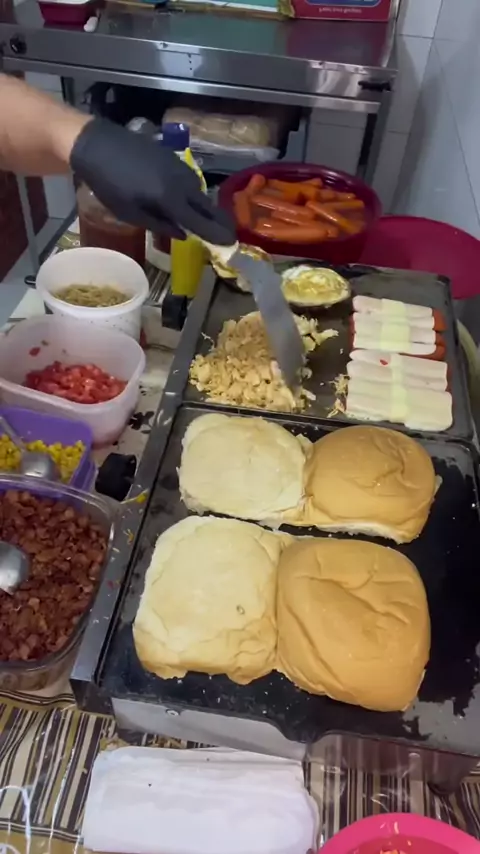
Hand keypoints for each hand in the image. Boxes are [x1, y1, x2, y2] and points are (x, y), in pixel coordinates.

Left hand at [70, 118, 235, 244]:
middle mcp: (180, 183)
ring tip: (210, 220)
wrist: (97, 144)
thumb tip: (183, 235)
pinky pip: (190, 179)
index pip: (200, 222)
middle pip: (206, 206)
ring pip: (199, 192)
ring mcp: (178, 167)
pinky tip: (189, 199)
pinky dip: (194, 193)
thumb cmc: (108, 184)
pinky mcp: (172, 157)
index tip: (231, 243)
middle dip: (220, 221)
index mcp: (169, 200)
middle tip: (231, 233)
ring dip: (206, 207)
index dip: (216, 234)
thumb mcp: (129, 213)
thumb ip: (158, 225)